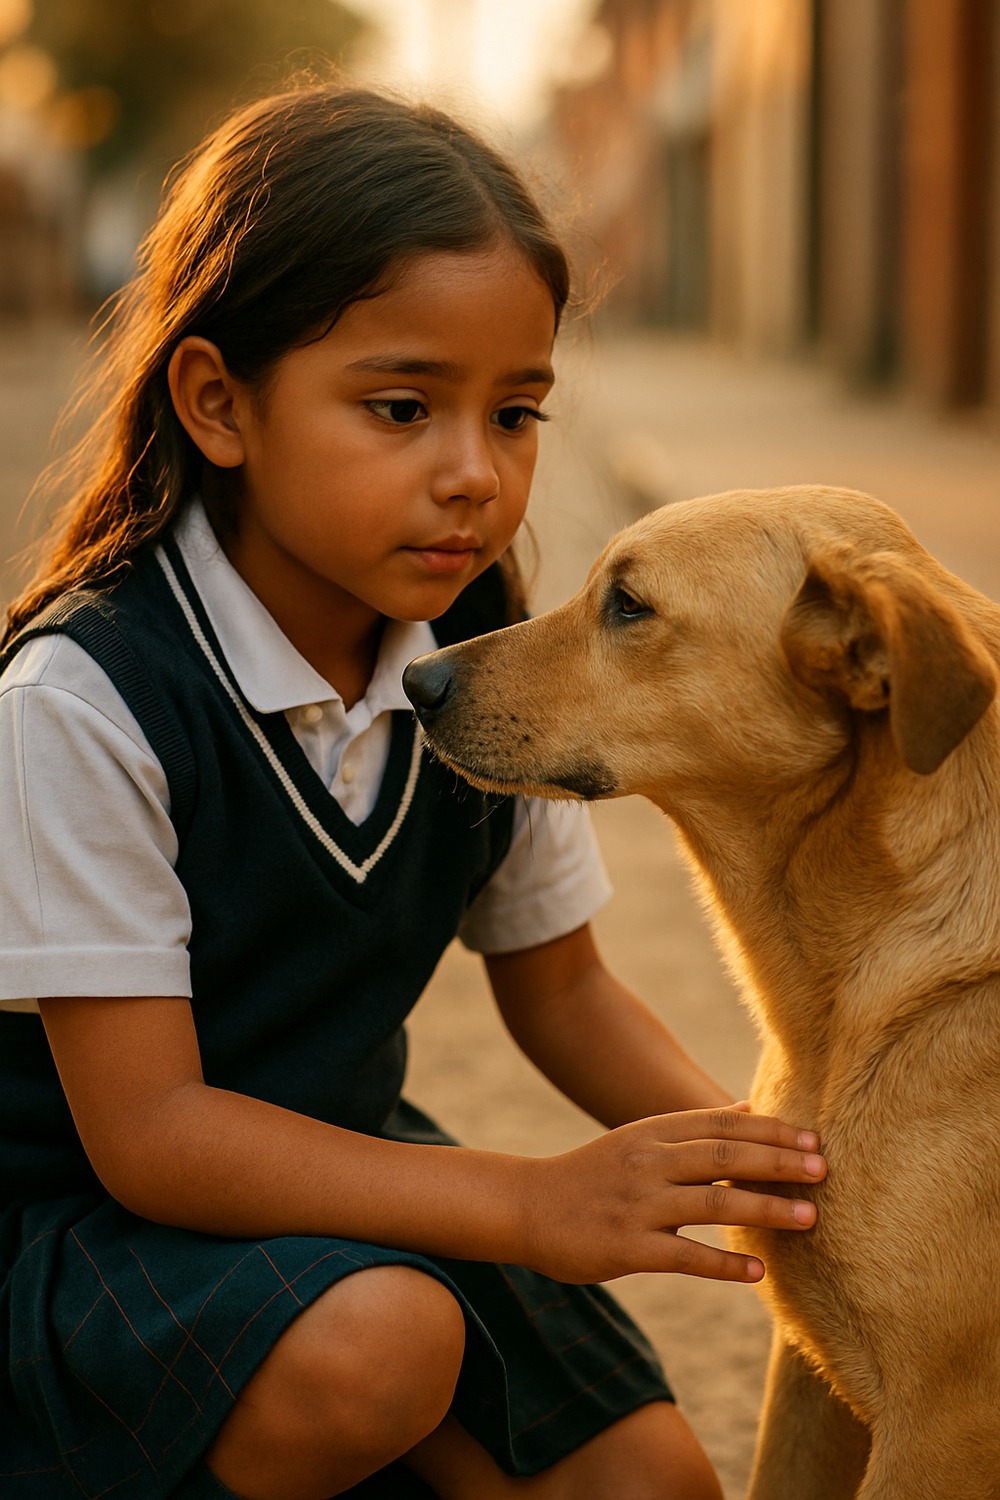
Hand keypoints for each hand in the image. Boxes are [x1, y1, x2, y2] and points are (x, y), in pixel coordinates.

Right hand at [521, 1104, 825, 1284]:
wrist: (526, 1206)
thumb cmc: (591, 1175)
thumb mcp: (639, 1138)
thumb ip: (692, 1128)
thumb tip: (750, 1108)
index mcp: (653, 1133)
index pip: (722, 1125)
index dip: (771, 1132)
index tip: (814, 1141)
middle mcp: (648, 1162)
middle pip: (724, 1155)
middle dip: (778, 1163)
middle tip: (824, 1170)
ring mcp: (637, 1204)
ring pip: (712, 1201)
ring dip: (766, 1209)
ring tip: (810, 1218)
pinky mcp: (626, 1247)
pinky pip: (685, 1256)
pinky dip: (724, 1263)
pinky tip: (758, 1272)